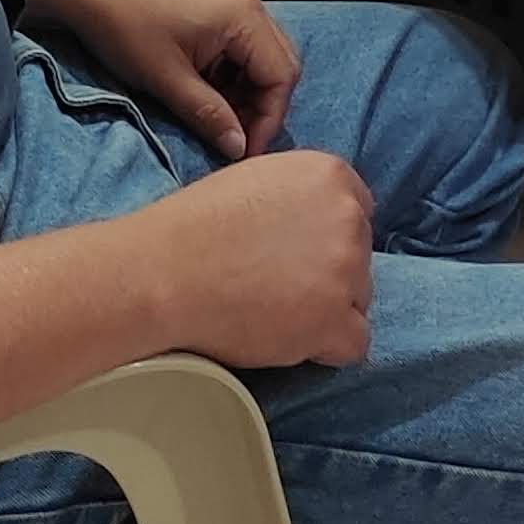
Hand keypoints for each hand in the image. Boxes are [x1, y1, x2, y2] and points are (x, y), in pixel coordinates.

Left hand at [19, 0, 300, 162]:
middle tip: (233, 139)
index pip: (281, 76)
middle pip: (278, 63)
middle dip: (261, 106)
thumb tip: (239, 149)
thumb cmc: (125, 27)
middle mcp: (248, 2)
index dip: (268, 120)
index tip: (243, 153)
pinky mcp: (214, 0)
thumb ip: (210, 115)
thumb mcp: (166, 79)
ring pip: (259, 54)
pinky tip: (204, 91)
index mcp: (244, 16)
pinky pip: (239, 43)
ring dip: (244, 91)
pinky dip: (230, 72)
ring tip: (215, 119)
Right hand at [132, 148, 374, 368]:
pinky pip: (354, 344)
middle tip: (277, 285)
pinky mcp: (332, 319)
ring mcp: (345, 269)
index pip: (357, 213)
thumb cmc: (197, 225)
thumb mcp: (262, 179)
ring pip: (357, 299)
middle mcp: (348, 217)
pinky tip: (290, 340)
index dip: (325, 239)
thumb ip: (304, 195)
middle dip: (327, 274)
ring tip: (274, 311)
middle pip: (359, 257)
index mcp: (331, 175)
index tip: (296, 254)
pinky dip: (326, 348)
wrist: (164, 271)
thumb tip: (321, 223)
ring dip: (326, 310)